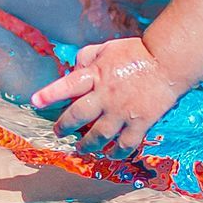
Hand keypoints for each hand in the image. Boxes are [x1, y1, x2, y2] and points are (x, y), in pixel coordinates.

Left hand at [29, 36, 186, 157]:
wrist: (168, 61)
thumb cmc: (137, 52)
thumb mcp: (107, 48)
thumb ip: (87, 57)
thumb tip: (73, 68)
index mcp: (96, 74)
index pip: (67, 85)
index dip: (50, 94)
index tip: (35, 102)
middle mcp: (106, 96)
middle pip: (78, 116)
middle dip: (64, 126)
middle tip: (58, 132)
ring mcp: (122, 111)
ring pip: (99, 136)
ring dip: (86, 145)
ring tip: (80, 149)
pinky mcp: (140, 122)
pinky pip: (125, 144)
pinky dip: (116, 153)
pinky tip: (110, 155)